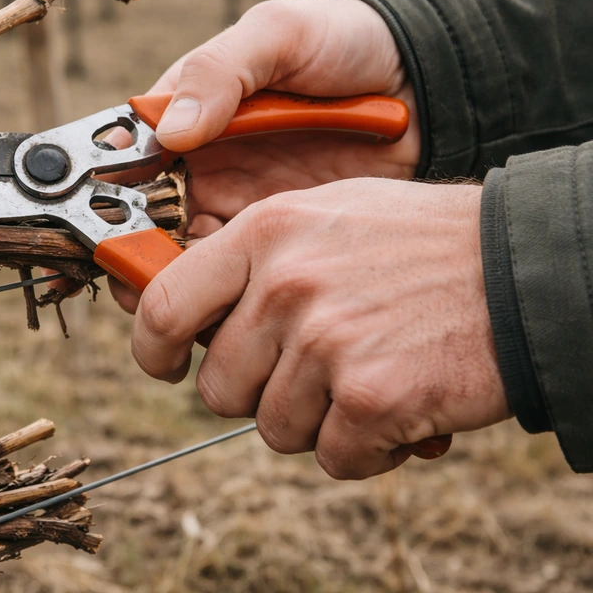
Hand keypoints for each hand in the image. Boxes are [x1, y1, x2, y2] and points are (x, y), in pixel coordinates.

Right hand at [112, 0, 417, 311]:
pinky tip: (222, 305)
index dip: (105, 192)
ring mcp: (237, 201)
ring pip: (182, 252)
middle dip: (132, 252)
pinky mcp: (275, 234)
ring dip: (171, 279)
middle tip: (137, 280)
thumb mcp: (278, 35)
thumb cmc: (344, 41)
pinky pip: (234, 270)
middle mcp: (200, 162)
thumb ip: (220, 71)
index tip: (103, 225)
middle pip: (143, 216)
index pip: (126, 157)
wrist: (425, 80)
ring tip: (175, 303)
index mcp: (186, 111)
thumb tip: (169, 132)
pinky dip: (220, 290)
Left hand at [131, 179, 509, 479]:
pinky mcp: (369, 396)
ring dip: (318, 421)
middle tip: (315, 371)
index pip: (164, 305)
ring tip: (366, 378)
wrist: (522, 267)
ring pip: (273, 429)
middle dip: (260, 393)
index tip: (168, 366)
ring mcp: (325, 340)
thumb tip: (193, 317)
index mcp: (264, 233)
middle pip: (220, 387)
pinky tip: (399, 410)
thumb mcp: (324, 217)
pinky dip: (366, 450)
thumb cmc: (418, 244)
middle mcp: (285, 284)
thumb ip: (254, 260)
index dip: (153, 349)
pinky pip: (333, 458)